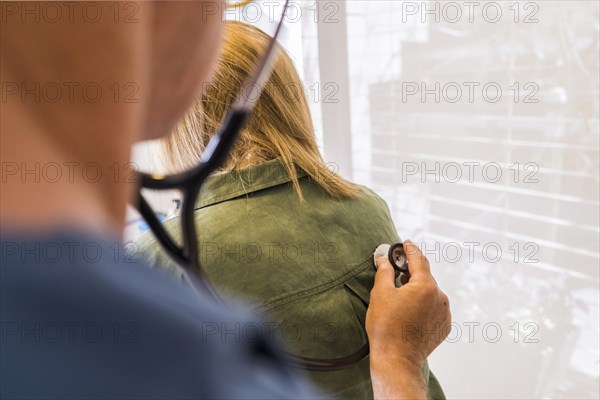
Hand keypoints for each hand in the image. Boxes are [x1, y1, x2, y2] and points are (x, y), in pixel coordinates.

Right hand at [366, 240, 450, 398]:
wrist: (397, 359)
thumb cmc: (386, 327)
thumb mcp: (380, 294)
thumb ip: (384, 272)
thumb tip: (385, 260)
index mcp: (426, 286)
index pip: (418, 259)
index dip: (410, 250)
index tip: (405, 244)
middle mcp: (440, 297)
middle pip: (425, 277)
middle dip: (411, 272)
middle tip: (396, 270)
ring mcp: (444, 313)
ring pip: (430, 293)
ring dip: (417, 290)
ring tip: (400, 296)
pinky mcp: (444, 326)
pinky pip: (434, 308)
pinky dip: (423, 305)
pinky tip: (409, 311)